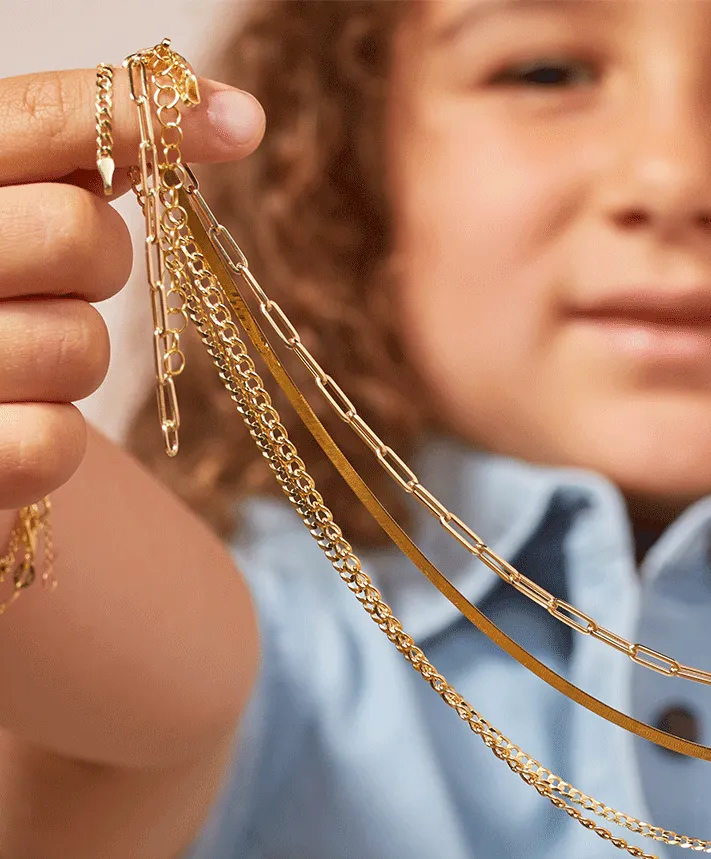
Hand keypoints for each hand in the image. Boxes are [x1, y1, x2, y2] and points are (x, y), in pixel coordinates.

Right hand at [0, 66, 262, 509]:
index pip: (36, 121)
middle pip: (78, 235)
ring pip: (81, 346)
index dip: (141, 118)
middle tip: (59, 277)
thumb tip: (236, 116)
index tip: (240, 123)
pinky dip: (52, 438)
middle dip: (97, 263)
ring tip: (16, 355)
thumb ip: (78, 154)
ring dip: (74, 359)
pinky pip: (57, 442)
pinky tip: (9, 419)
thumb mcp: (8, 209)